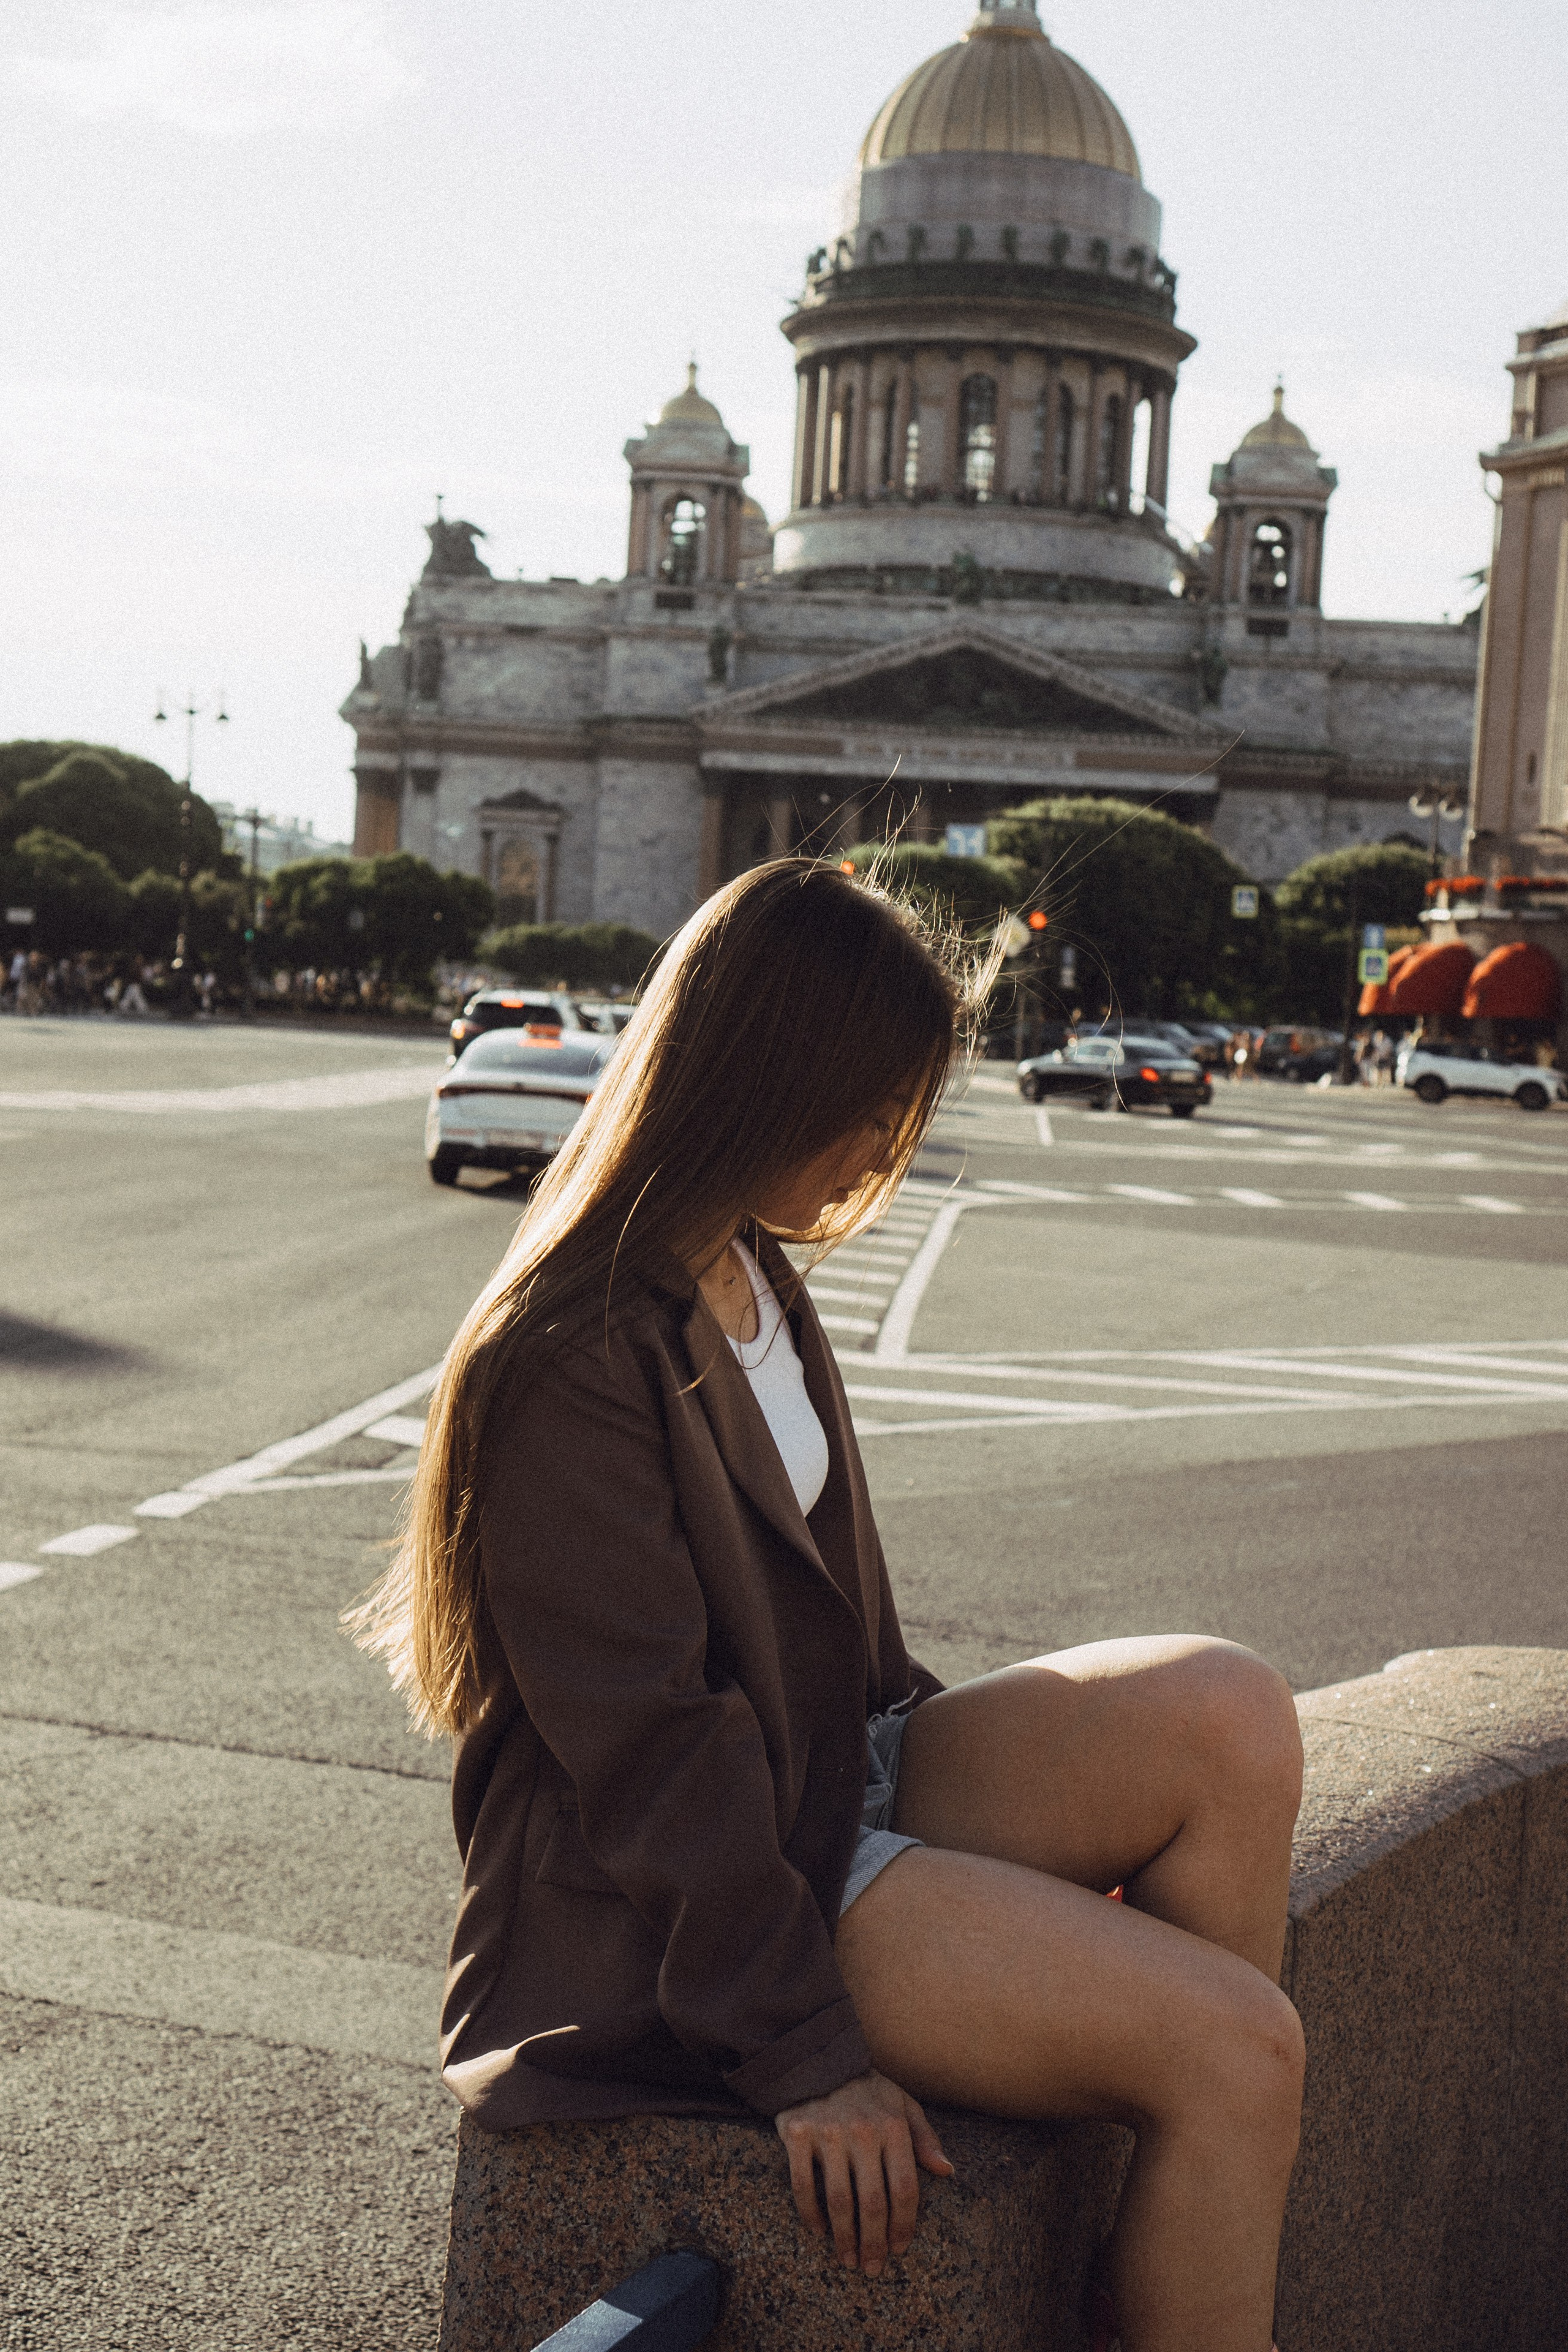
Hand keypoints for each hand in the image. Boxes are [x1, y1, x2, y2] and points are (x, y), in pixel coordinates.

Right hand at [774, 2069, 952, 2276]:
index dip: (904, 2225)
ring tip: (848, 2260)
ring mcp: (828, 2133)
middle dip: (874, 2243)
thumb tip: (947, 2172)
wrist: (815, 2058)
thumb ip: (925, 2139)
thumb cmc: (866, 2089)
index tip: (899, 2249)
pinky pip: (802, 2186)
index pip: (904, 2188)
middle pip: (872, 2203)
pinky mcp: (798, 2134)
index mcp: (893, 2126)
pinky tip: (819, 2232)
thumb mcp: (902, 2104)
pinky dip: (811, 2215)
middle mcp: (863, 2131)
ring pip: (839, 2201)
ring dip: (844, 2238)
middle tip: (872, 2268)